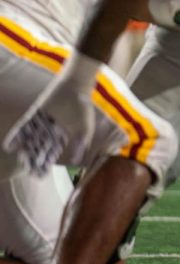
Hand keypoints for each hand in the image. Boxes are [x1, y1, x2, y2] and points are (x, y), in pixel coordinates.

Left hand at [4, 53, 101, 174]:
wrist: (75, 87)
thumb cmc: (82, 107)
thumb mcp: (85, 129)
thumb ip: (81, 144)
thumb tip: (76, 161)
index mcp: (62, 135)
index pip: (52, 152)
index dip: (46, 164)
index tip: (40, 176)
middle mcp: (50, 130)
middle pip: (40, 148)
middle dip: (34, 160)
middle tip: (29, 172)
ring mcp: (41, 123)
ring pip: (31, 140)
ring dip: (25, 151)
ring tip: (20, 161)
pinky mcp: (35, 115)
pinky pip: (24, 127)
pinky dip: (17, 136)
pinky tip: (10, 146)